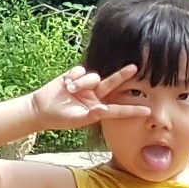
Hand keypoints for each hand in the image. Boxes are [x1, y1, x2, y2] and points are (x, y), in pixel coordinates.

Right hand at [27, 64, 145, 131]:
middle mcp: (95, 96)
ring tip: (71, 89)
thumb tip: (104, 109)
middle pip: (112, 84)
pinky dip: (75, 76)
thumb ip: (92, 115)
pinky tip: (67, 82)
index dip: (132, 109)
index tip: (148, 110)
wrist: (41, 109)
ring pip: (93, 77)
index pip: (118, 109)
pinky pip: (80, 71)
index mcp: (99, 109)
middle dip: (123, 75)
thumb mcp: (77, 120)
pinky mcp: (74, 76)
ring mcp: (85, 85)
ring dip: (83, 81)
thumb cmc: (60, 118)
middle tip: (135, 68)